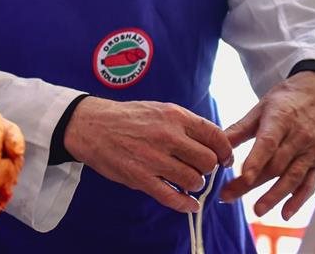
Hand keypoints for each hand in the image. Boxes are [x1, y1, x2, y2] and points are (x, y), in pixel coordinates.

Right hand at [64, 97, 232, 212]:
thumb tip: (212, 144)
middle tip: (198, 169)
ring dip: (193, 185)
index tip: (223, 159)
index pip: (215, 136)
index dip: (225, 151)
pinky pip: (171, 197)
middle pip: (208, 161)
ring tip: (185, 181)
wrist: (90, 125)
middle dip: (207, 169)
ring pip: (193, 180)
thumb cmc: (126, 118)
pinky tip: (188, 203)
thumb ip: (185, 125)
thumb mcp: (158, 109)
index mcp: (174, 116)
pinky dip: (185, 204)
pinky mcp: (140, 177)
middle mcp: (167, 136)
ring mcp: (153, 158)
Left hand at [219, 71, 314, 218]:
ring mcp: (311, 151)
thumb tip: (214, 145)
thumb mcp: (260, 108)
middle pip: (275, 165)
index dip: (255, 161)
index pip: (268, 143)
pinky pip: (309, 184)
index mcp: (281, 119)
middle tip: (227, 197)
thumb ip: (238, 129)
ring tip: (257, 210)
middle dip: (251, 183)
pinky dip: (298, 200)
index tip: (241, 177)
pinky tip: (284, 214)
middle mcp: (299, 137)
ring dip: (274, 196)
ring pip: (292, 177)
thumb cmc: (285, 101)